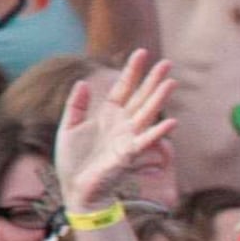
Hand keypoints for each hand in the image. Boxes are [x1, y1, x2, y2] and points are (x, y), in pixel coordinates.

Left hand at [56, 50, 175, 209]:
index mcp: (108, 115)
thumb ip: (76, 105)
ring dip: (160, 99)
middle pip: (141, 97)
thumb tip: (83, 82)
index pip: (123, 88)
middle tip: (167, 62)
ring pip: (147, 114)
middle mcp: (122, 124)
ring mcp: (128, 138)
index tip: (141, 52)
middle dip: (153, 80)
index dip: (132, 71)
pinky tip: (171, 122)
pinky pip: (146, 141)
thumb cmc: (73, 161)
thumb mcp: (68, 127)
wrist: (75, 188)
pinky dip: (159, 133)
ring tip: (171, 83)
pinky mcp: (128, 155)